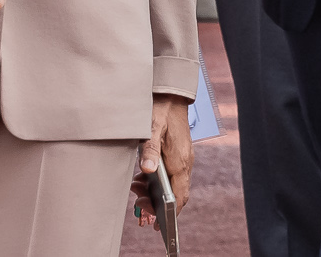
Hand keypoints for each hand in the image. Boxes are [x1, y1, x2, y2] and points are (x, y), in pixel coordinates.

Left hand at [134, 96, 193, 222]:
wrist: (171, 95)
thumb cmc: (161, 110)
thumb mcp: (152, 129)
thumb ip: (150, 150)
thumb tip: (148, 171)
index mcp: (180, 160)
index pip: (180, 194)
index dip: (171, 212)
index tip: (159, 225)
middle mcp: (184, 162)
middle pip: (176, 194)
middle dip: (158, 205)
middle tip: (139, 207)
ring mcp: (182, 158)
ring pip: (172, 185)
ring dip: (155, 193)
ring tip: (136, 191)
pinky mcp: (177, 154)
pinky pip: (170, 175)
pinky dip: (156, 182)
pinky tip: (141, 179)